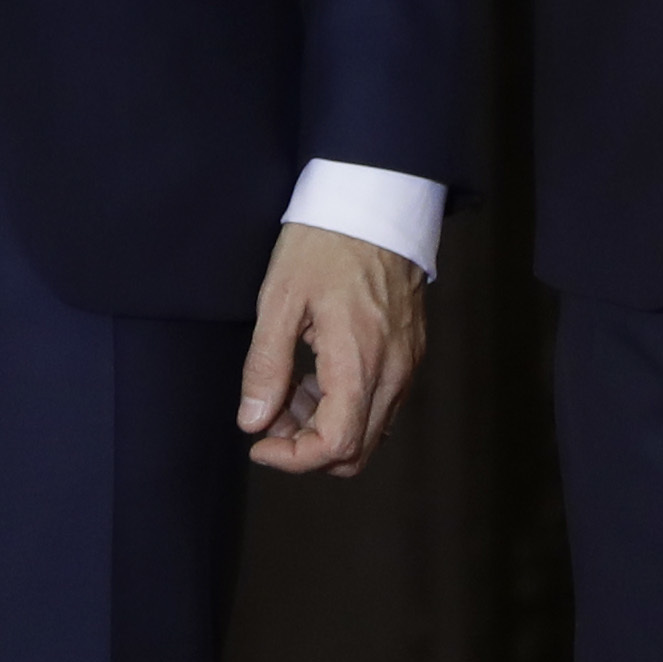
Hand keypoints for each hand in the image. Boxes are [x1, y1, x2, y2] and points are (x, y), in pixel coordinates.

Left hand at [242, 223, 425, 474]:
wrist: (375, 201)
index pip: (335, 446)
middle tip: (268, 418)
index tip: (258, 444)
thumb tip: (253, 421)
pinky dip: (344, 408)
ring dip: (324, 429)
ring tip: (286, 392)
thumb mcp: (280, 297)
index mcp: (359, 362)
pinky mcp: (409, 352)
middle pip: (355, 452)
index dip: (292, 460)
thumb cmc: (325, 242)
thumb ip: (266, 364)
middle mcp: (393, 372)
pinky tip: (314, 377)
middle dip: (305, 449)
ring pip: (368, 431)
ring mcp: (406, 363)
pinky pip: (380, 404)